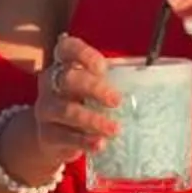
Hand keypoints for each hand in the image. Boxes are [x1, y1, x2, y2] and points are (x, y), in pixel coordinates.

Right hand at [30, 32, 118, 167]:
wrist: (53, 138)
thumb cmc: (81, 105)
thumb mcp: (91, 90)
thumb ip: (108, 83)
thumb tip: (145, 84)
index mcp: (63, 65)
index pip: (66, 48)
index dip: (83, 53)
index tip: (103, 67)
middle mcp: (50, 84)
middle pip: (69, 79)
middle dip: (94, 88)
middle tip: (117, 100)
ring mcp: (46, 109)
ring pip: (67, 110)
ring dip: (93, 120)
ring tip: (115, 129)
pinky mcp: (47, 134)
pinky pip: (66, 137)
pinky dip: (85, 140)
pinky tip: (100, 144)